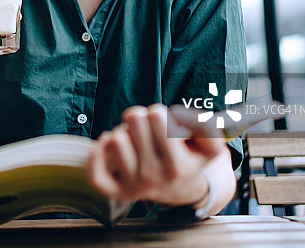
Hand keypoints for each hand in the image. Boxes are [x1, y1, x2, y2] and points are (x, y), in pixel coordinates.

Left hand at [86, 104, 224, 205]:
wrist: (181, 188)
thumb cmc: (189, 155)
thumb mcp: (208, 142)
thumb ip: (204, 124)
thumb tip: (178, 115)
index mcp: (180, 165)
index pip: (157, 116)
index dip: (162, 113)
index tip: (169, 124)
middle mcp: (156, 178)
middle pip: (135, 119)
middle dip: (142, 118)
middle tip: (150, 131)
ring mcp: (135, 186)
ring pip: (116, 138)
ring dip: (125, 133)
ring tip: (137, 141)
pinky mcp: (117, 192)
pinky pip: (95, 172)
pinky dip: (98, 153)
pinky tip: (109, 144)